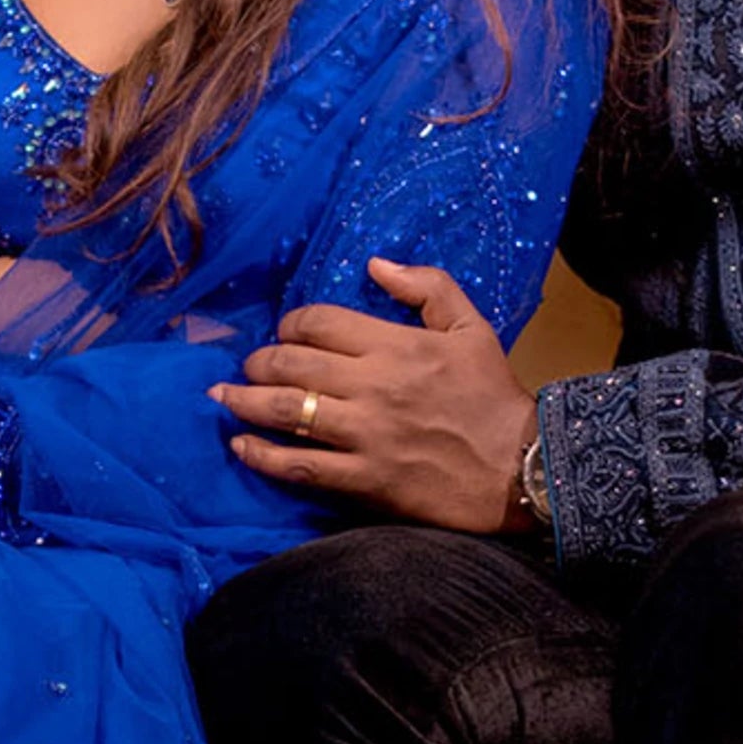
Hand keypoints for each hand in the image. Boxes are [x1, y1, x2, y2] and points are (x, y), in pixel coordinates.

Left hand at [210, 262, 538, 532]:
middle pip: (291, 363)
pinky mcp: (366, 479)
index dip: (290, 323)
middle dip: (258, 361)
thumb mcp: (472, 327)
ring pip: (285, 412)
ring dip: (243, 402)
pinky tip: (240, 447)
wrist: (522, 467)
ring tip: (220, 397)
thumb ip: (427, 286)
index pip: (319, 322)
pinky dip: (262, 456)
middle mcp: (373, 386)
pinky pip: (300, 466)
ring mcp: (366, 435)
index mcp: (396, 345)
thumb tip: (375, 264)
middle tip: (246, 366)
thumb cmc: (493, 396)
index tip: (285, 332)